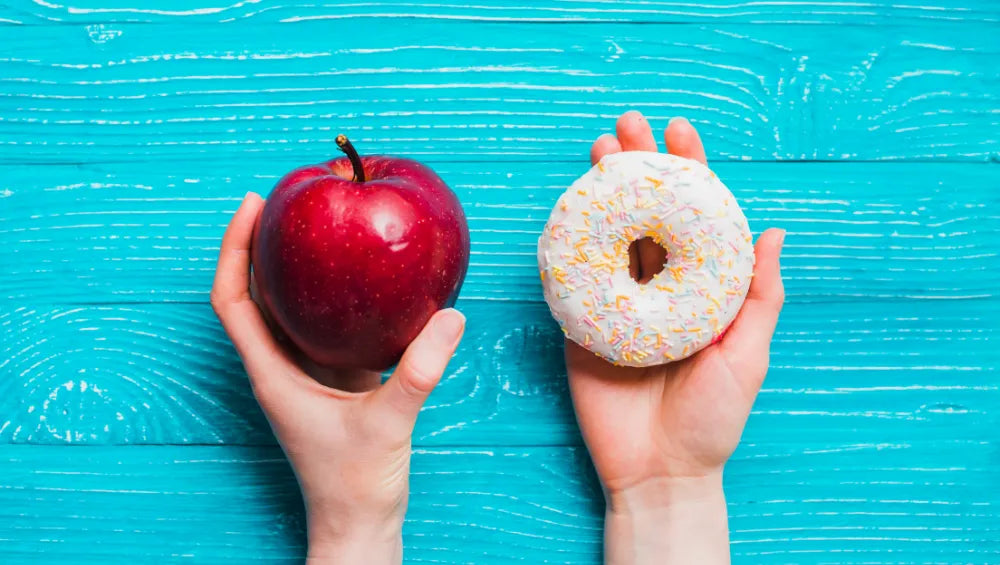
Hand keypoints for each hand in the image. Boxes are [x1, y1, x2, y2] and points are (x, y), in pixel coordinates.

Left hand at [211, 193, 464, 564]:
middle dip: (257, 244)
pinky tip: (361, 274)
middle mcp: (280, 367)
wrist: (359, 521)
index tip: (251, 205)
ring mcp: (305, 371)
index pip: (234, 301)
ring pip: (286, 306)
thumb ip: (418, 371)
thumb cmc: (356, 484)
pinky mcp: (331, 377)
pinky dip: (331, 293)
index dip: (234, 250)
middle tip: (282, 198)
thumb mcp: (388, 423)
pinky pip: (323, 322)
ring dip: (291, 265)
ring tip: (314, 222)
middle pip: (252, 294)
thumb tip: (452, 317)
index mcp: (273, 374)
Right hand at [568, 112, 785, 563]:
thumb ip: (759, 297)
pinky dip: (569, 242)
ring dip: (601, 192)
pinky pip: (573, 278)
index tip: (679, 132)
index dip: (688, 173)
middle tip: (626, 126)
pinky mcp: (582, 326)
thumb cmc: (712, 420)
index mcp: (699, 291)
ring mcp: (617, 305)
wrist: (659, 473)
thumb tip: (774, 232)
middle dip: (636, 168)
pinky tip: (567, 209)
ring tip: (598, 152)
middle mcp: (658, 289)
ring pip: (609, 236)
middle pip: (646, 216)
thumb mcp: (747, 357)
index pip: (694, 220)